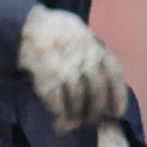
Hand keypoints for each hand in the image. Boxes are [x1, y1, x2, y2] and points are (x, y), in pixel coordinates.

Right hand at [16, 4, 129, 133]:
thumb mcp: (80, 33)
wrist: (27, 24)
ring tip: (73, 121)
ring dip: (76, 114)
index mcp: (95, 47)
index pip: (115, 74)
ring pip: (78, 100)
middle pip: (97, 91)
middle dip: (95, 110)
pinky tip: (58, 117)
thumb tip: (102, 80)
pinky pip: (57, 103)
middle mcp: (86, 59)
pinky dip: (59, 113)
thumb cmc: (55, 29)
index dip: (119, 96)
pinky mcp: (47, 78)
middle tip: (90, 119)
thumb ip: (92, 52)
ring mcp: (67, 69)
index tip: (118, 112)